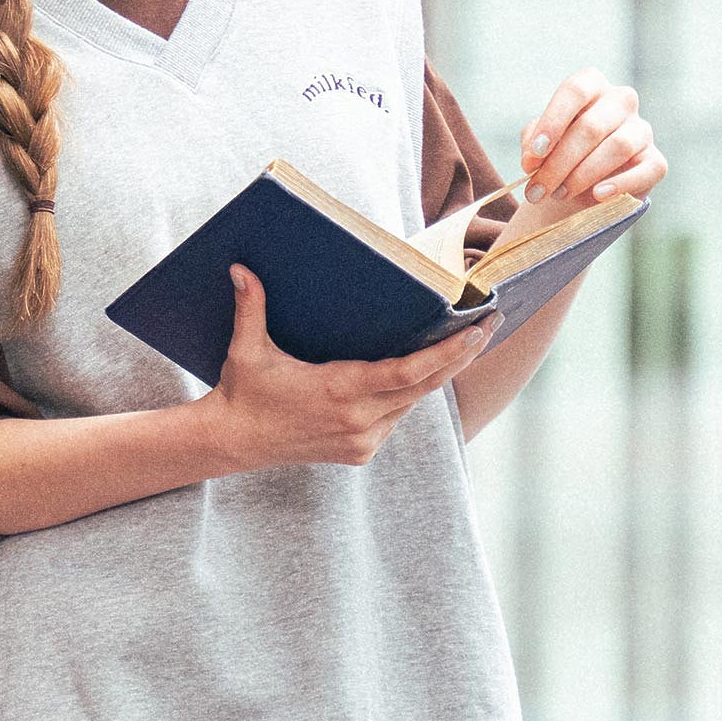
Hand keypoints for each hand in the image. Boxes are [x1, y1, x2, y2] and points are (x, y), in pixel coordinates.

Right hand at [195, 264, 504, 471]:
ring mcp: (361, 441)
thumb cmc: (243, 391)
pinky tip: (423, 372)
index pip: (409, 372)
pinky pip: (396, 418)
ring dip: (437, 375)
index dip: (448, 353)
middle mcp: (358, 420)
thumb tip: (240, 268)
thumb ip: (250, 308)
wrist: (232, 442)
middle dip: (461, 355)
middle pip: (425, 386)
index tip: (476, 331)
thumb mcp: (246, 349)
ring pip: (412, 403)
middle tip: (489, 325)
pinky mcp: (360, 452)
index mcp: (339, 391)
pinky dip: (410, 394)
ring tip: (466, 342)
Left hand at [519, 67, 667, 210]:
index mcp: (591, 86)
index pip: (575, 91)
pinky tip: (598, 195)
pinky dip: (620, 184)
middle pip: (591, 126)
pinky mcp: (655, 160)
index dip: (552, 121)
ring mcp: (641, 130)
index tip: (534, 155)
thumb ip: (533, 143)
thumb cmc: (559, 154)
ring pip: (618, 147)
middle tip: (537, 190)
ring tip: (559, 194)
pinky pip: (646, 170)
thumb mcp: (539, 144)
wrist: (582, 187)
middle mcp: (621, 100)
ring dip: (583, 175)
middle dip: (559, 163)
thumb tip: (533, 158)